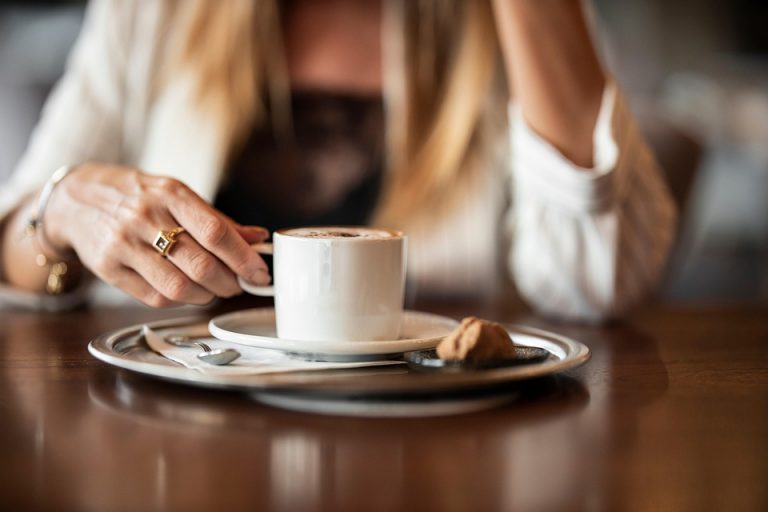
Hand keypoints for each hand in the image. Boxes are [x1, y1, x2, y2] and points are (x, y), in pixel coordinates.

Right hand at [45, 164, 269, 306]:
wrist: (77, 199)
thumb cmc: (137, 197)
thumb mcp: (177, 195)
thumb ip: (217, 219)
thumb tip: (258, 239)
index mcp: (170, 195)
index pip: (216, 232)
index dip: (244, 258)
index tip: (260, 273)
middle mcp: (145, 218)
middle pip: (201, 265)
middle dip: (230, 282)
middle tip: (240, 284)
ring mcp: (124, 245)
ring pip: (179, 288)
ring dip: (207, 295)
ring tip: (215, 289)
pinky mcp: (109, 269)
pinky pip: (155, 298)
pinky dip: (180, 300)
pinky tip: (188, 291)